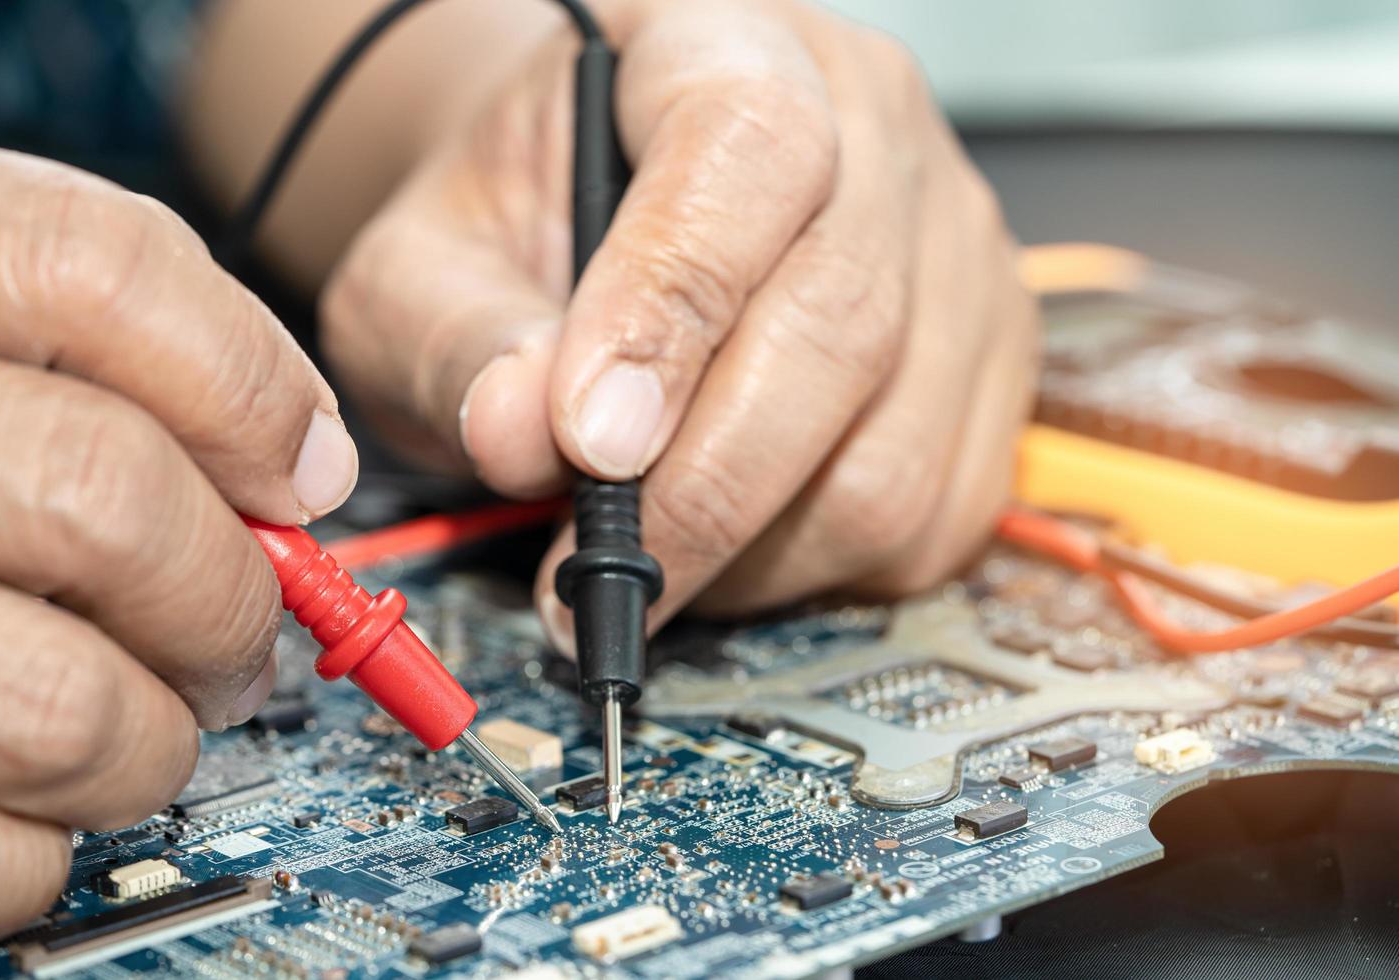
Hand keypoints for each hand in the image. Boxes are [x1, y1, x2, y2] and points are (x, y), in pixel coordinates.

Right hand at [0, 142, 356, 939]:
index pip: (97, 272)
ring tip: (130, 720)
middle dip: (227, 598)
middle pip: (104, 498)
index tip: (303, 473)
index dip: (247, 387)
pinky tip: (18, 784)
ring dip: (151, 740)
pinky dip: (40, 844)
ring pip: (62, 710)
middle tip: (231, 637)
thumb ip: (136, 338)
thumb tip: (312, 462)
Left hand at [320, 0, 1037, 650]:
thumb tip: (522, 435)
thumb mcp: (433, 260)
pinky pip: (939, 511)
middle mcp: (874, 128)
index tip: (589, 442)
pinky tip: (740, 543)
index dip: (672, 307)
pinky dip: (827, 566)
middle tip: (596, 570)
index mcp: (727, 41)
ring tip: (655, 555)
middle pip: (846, 322)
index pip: (748, 147)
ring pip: (898, 451)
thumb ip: (456, 336)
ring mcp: (955, 247)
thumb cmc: (525, 227)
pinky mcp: (992, 358)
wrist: (599, 214)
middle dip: (706, 488)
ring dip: (759, 549)